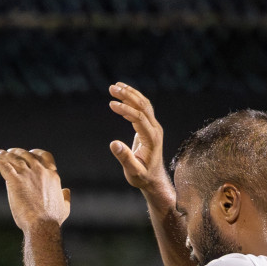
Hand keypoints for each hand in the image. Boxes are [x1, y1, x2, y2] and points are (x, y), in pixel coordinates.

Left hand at [0, 148, 70, 230]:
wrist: (42, 225)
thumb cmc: (52, 220)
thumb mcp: (64, 207)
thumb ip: (65, 197)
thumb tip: (66, 191)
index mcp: (52, 176)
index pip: (44, 157)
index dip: (36, 153)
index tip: (30, 153)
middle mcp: (40, 171)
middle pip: (27, 155)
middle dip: (18, 152)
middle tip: (10, 152)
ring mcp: (27, 175)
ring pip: (14, 159)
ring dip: (5, 155)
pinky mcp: (15, 181)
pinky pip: (4, 166)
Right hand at [108, 82, 172, 204]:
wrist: (154, 179)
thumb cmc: (142, 177)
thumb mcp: (133, 171)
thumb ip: (125, 158)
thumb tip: (113, 144)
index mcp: (152, 139)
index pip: (139, 118)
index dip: (125, 110)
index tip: (111, 104)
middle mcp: (155, 129)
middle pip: (143, 106)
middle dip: (127, 95)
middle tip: (111, 88)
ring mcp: (154, 126)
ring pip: (144, 104)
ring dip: (130, 94)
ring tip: (115, 86)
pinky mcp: (150, 126)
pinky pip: (143, 108)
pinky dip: (133, 98)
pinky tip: (122, 93)